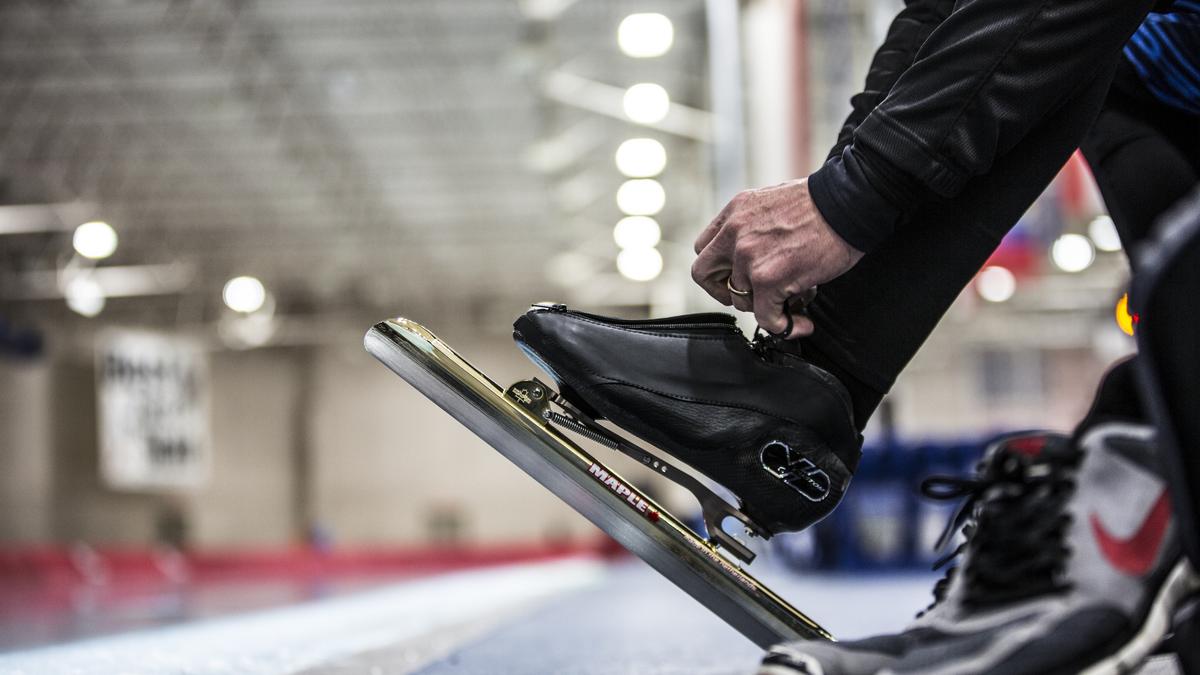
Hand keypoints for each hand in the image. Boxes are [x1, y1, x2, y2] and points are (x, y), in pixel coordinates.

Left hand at [691, 179, 863, 337]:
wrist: (849, 203)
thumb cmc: (823, 203)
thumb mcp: (773, 201)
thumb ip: (754, 225)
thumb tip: (756, 252)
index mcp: (735, 212)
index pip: (704, 248)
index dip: (718, 268)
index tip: (735, 276)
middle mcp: (735, 233)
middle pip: (704, 275)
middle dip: (725, 291)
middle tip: (750, 297)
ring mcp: (749, 257)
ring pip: (740, 300)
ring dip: (765, 306)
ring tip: (792, 302)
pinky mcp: (769, 279)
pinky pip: (766, 318)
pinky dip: (784, 327)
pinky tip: (801, 323)